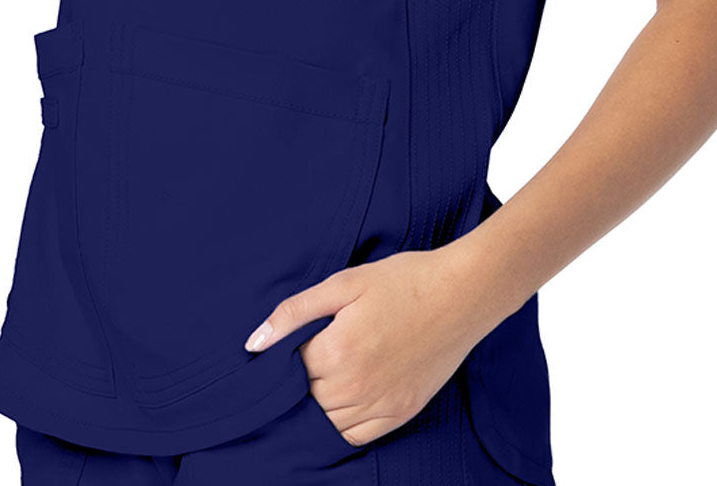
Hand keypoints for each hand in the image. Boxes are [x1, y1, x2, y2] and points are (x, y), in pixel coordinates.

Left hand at [242, 247, 490, 446]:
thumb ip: (295, 312)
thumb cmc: (403, 281)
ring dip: (320, 402)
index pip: (289, 370)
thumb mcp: (345, 283)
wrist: (462, 294)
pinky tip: (345, 397)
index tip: (299, 337)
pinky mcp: (401, 412)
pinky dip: (343, 424)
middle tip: (316, 350)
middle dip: (302, 378)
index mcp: (337, 351)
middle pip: (306, 399)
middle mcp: (356, 386)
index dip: (287, 355)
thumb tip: (253, 343)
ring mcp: (381, 404)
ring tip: (330, 370)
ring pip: (328, 422)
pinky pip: (356, 436)